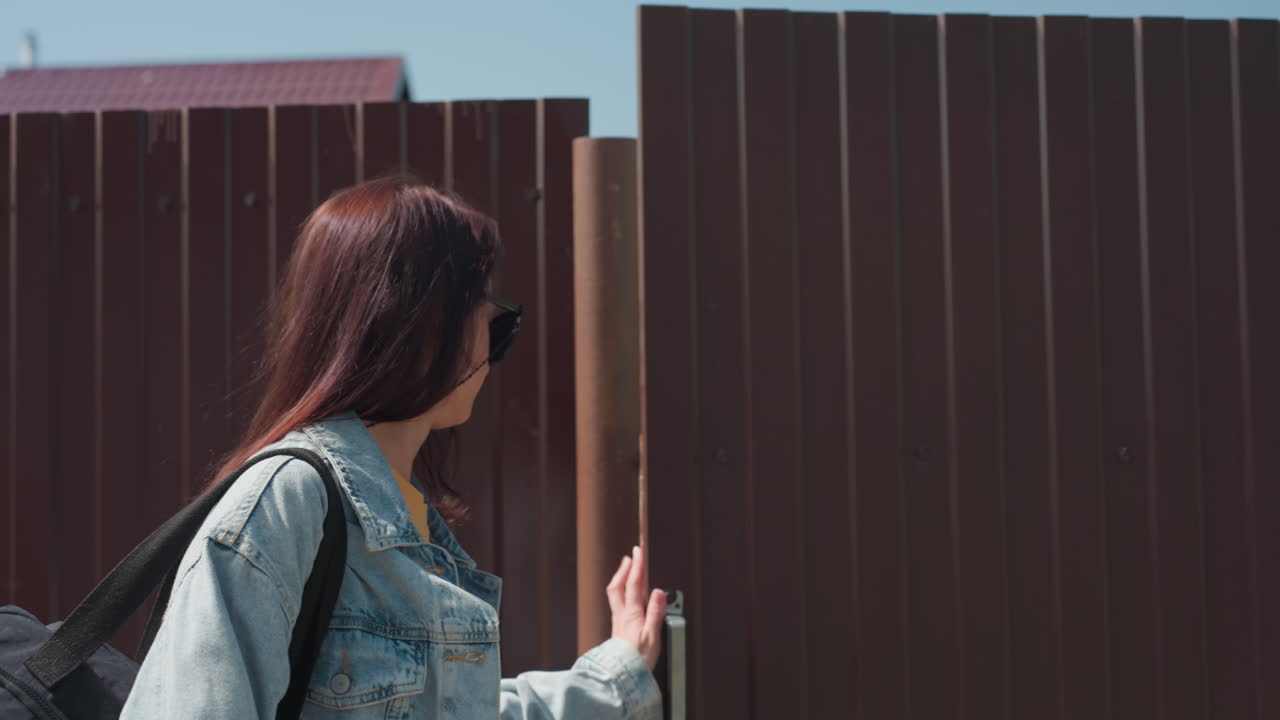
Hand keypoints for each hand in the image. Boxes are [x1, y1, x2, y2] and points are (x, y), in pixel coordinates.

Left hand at [606, 544, 666, 670]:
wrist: (622, 676)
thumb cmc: (638, 659)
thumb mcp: (653, 635)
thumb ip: (655, 612)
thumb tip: (658, 591)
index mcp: (632, 614)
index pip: (634, 584)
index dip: (637, 566)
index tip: (639, 551)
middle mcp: (622, 615)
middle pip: (618, 586)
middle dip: (624, 569)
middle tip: (630, 556)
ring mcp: (618, 622)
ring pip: (615, 594)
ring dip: (620, 579)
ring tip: (624, 570)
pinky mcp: (617, 630)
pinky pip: (616, 604)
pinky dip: (619, 593)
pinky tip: (623, 596)